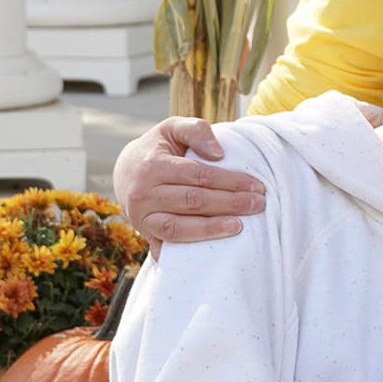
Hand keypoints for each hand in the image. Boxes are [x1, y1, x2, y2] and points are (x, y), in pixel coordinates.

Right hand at [113, 118, 265, 249]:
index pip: (199, 175)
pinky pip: (167, 245)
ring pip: (179, 228)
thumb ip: (196, 131)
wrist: (124, 171)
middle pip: (194, 201)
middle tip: (258, 205)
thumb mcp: (173, 128)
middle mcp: (144, 193)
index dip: (231, 181)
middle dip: (230, 203)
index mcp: (153, 165)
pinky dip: (186, 251)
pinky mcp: (144, 234)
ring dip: (211, 229)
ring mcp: (142, 217)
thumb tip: (219, 153)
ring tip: (239, 227)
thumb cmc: (158, 148)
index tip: (256, 186)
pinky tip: (210, 253)